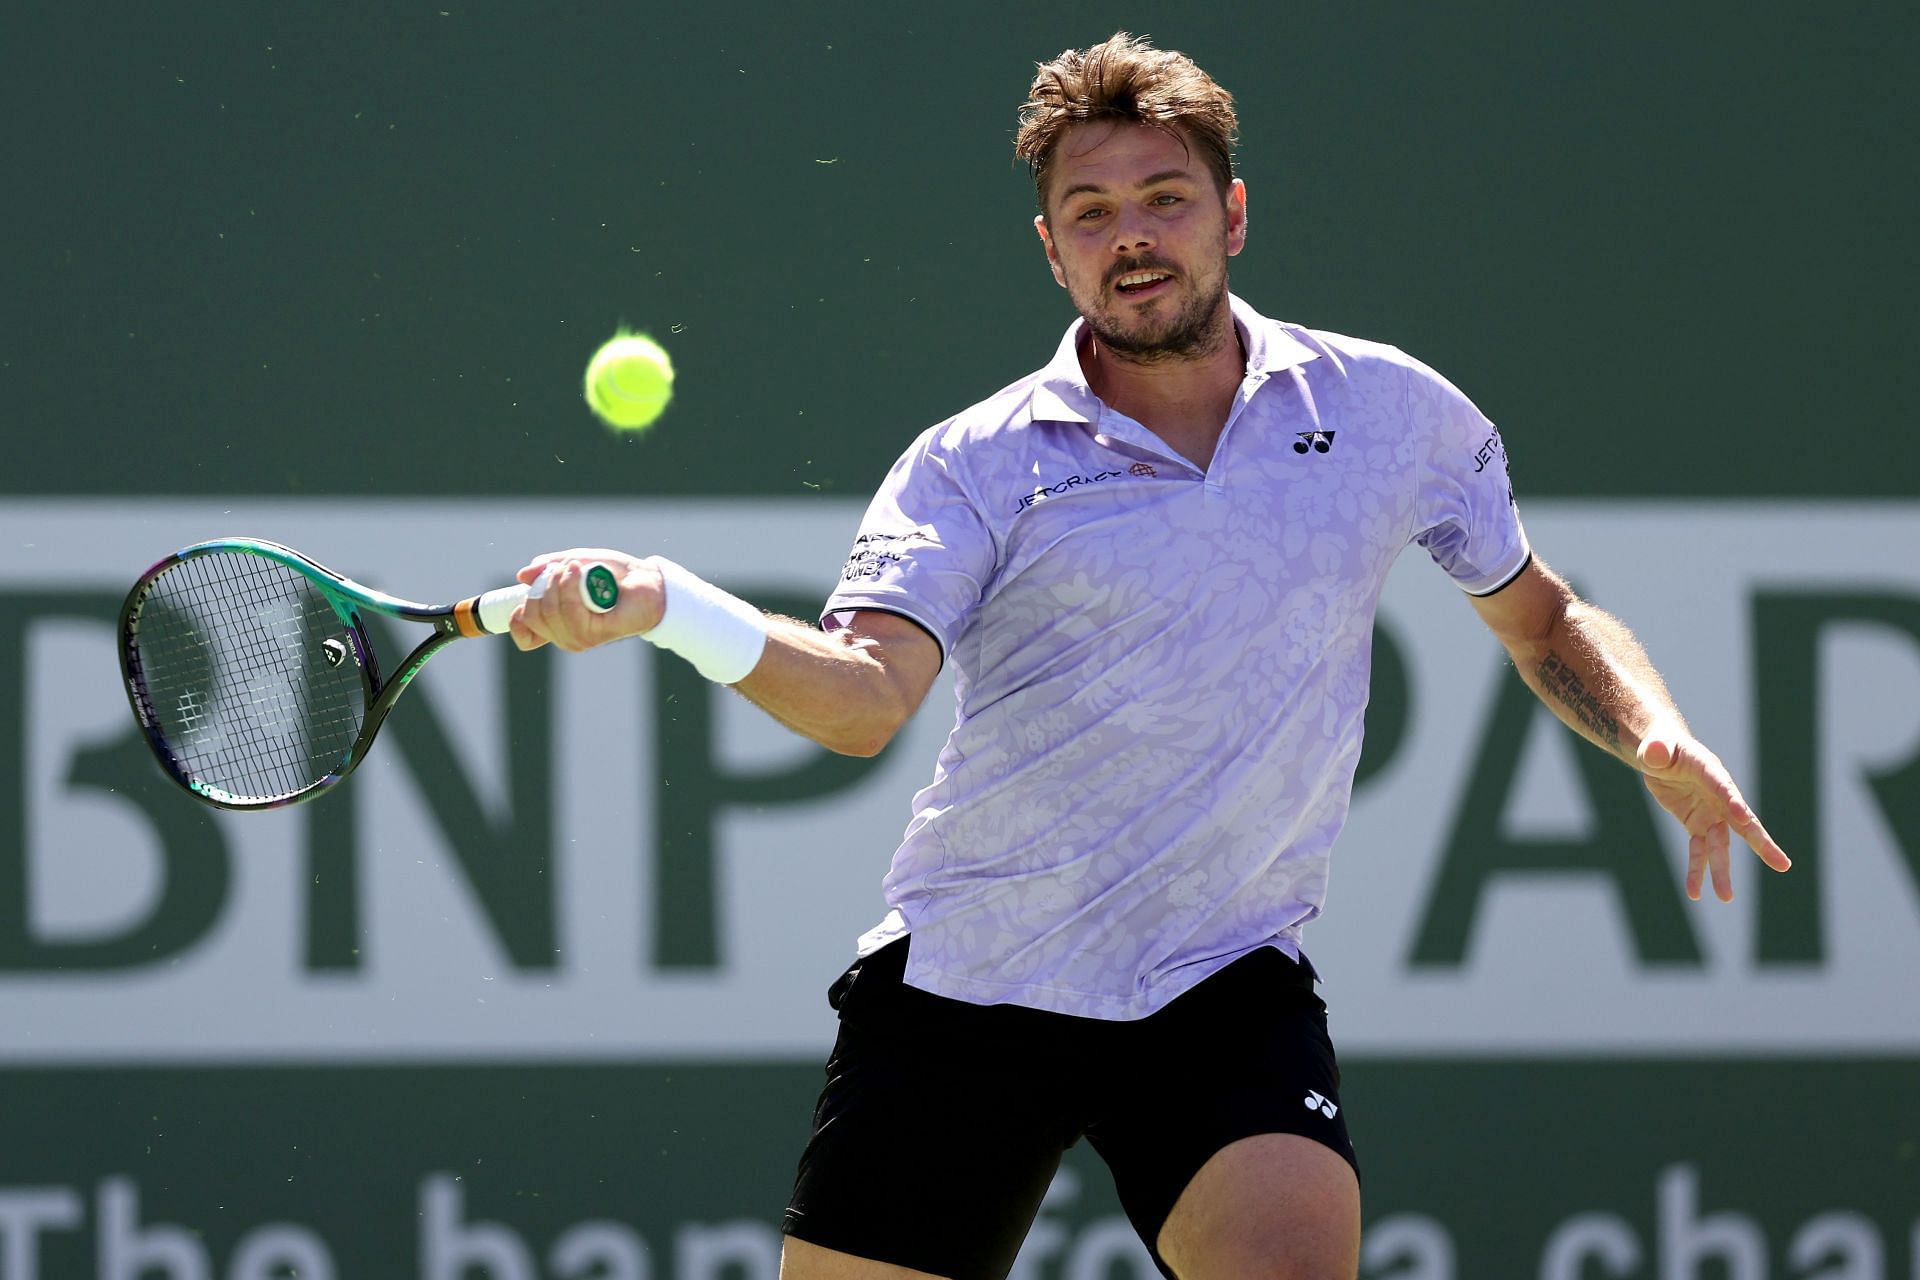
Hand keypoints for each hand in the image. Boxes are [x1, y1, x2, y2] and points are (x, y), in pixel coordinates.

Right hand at [508, 549, 664, 652]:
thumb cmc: (613, 574)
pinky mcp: (595, 634)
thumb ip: (547, 569)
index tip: (529, 590)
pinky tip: (581, 572)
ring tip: (577, 566)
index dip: (517, 615)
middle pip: (531, 616)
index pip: (523, 635)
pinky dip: (571, 586)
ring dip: (558, 582)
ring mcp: (579, 638)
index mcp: (557, 624)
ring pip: (550, 611)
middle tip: (564, 567)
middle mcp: (565, 636)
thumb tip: (522, 575)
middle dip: (542, 585)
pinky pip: (570, 610)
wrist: (647, 581)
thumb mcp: (574, 563)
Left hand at [1635, 730, 1790, 901]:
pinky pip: (1699, 851)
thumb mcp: (1656, 746)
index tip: (1744, 816)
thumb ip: (1657, 750)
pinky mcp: (1697, 826)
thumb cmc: (1662, 748)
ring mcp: (1710, 814)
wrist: (1662, 758)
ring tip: (1726, 897)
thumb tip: (1654, 753)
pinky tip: (1695, 893)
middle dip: (1761, 843)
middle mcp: (1718, 796)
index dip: (1733, 800)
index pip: (1724, 786)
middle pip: (1742, 823)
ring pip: (1720, 846)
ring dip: (1722, 871)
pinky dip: (1697, 871)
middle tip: (1782, 865)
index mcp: (1710, 771)